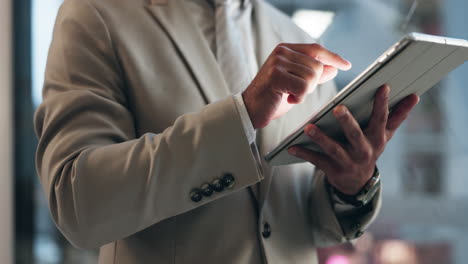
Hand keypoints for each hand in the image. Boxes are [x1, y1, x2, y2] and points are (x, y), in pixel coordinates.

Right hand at [242, 43, 351, 128]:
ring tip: (290, 95)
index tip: (346, 65)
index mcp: (285, 50)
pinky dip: (299, 98)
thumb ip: (313, 75)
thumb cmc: (272, 98)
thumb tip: (334, 68)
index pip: (316, 49)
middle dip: (312, 84)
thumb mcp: (296, 83)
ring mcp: (278, 63)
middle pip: (317, 65)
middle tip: (296, 92)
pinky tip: (287, 99)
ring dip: (305, 92)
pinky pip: (303, 87)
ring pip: (312, 77)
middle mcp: (281, 52)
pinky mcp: (276, 76)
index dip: (333, 57)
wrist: (250, 110)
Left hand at [288, 85, 419, 194]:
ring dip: (321, 139)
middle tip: (338, 108)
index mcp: (376, 138)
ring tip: (309, 127)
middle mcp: (363, 151)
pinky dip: (304, 153)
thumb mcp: (384, 135)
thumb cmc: (369, 148)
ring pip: (333, 149)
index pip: (381, 119)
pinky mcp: (333, 170)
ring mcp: (348, 162)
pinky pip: (316, 161)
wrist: (356, 182)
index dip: (382, 104)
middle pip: (355, 134)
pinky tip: (292, 147)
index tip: (382, 87)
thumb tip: (415, 96)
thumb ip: (398, 116)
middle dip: (347, 122)